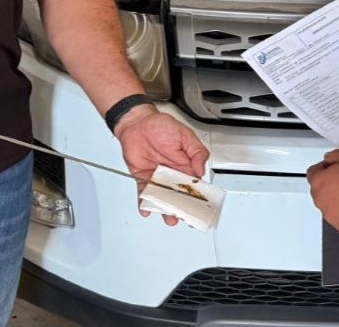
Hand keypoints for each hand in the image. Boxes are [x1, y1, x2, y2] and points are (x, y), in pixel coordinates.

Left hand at [114, 106, 209, 225]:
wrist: (137, 122)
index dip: (198, 196)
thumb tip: (202, 170)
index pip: (194, 185)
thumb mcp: (185, 135)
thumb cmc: (160, 125)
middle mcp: (172, 174)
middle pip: (178, 195)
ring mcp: (157, 177)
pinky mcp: (143, 177)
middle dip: (182, 207)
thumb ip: (197, 152)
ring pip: (162, 197)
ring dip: (165, 208)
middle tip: (185, 215)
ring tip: (169, 217)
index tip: (201, 205)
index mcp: (185, 165)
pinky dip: (144, 202)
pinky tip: (147, 209)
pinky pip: (144, 192)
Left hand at [307, 149, 338, 231]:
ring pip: (326, 203)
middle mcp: (319, 199)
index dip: (323, 167)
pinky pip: (336, 215)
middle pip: (318, 188)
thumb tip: (329, 158)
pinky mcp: (338, 223)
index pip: (313, 172)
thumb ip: (334, 155)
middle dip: (328, 183)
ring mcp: (328, 213)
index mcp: (318, 181)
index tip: (331, 168)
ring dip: (334, 197)